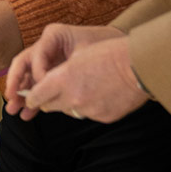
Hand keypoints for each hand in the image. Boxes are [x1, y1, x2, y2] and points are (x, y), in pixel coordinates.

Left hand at [4, 24, 146, 122]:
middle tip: (53, 93)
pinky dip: (90, 107)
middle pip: (49, 107)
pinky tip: (100, 94)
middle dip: (48, 100)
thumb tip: (47, 84)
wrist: (140, 65)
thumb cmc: (109, 53)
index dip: (32, 97)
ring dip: (70, 103)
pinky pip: (89, 114)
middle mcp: (73, 97)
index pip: (36, 96)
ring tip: (83, 89)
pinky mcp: (103, 117)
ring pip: (69, 111)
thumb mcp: (78, 57)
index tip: (31, 97)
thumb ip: (60, 73)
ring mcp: (88, 110)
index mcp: (63, 79)